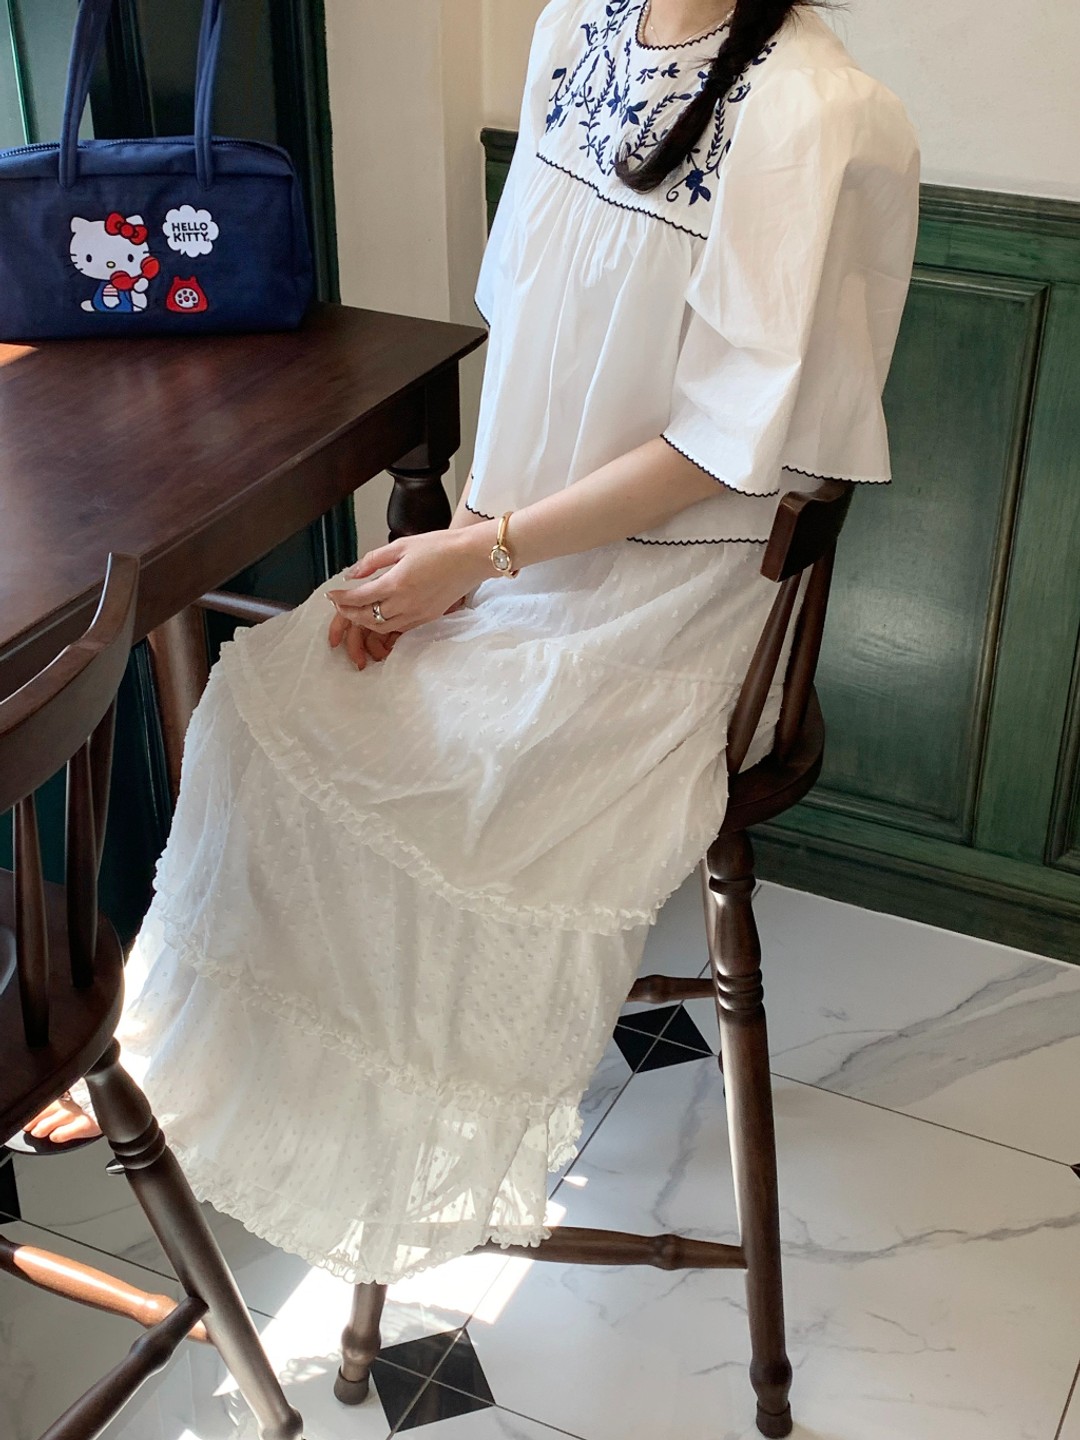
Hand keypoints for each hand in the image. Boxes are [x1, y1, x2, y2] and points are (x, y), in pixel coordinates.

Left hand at [327, 528, 492, 635]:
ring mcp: (417, 614)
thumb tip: (353, 573)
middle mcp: (405, 603)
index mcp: (396, 583)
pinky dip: (384, 625)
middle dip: (349, 612)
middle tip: (340, 605)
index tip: (331, 595)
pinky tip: (380, 615)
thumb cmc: (440, 547)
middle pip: (367, 617)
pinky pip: (399, 628)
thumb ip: (373, 560)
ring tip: (356, 612)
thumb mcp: (401, 545)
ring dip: (365, 621)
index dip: (341, 598)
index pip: (359, 598)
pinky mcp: (428, 618)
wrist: (471, 557)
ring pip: (382, 627)